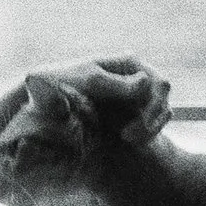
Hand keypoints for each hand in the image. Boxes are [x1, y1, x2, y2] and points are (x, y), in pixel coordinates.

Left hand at [29, 54, 170, 142]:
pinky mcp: (133, 111)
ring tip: (126, 141)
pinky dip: (146, 133)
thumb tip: (146, 81)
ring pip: (161, 112)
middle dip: (150, 121)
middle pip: (163, 99)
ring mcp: (135, 94)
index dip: (152, 109)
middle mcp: (136, 76)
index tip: (127, 132)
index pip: (159, 84)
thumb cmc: (60, 88)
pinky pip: (153, 122)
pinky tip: (127, 141)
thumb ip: (114, 84)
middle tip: (128, 140)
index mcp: (129, 63)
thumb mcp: (87, 85)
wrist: (43, 105)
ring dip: (149, 129)